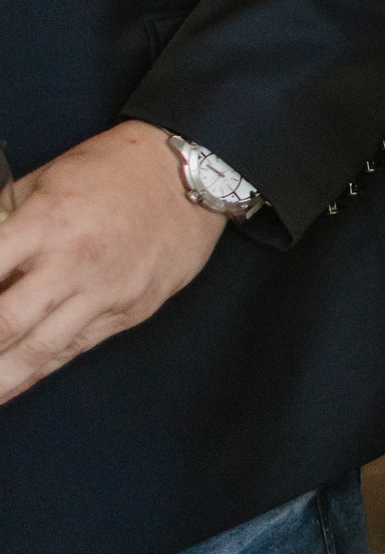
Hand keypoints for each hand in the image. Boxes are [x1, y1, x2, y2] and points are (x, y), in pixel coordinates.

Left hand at [0, 120, 226, 404]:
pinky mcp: (132, 308)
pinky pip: (76, 347)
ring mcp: (107, 291)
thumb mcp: (44, 180)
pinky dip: (39, 370)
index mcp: (46, 224)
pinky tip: (14, 384)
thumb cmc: (115, 169)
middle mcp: (75, 263)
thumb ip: (4, 222)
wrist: (195, 172)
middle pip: (4, 324)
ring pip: (40, 350)